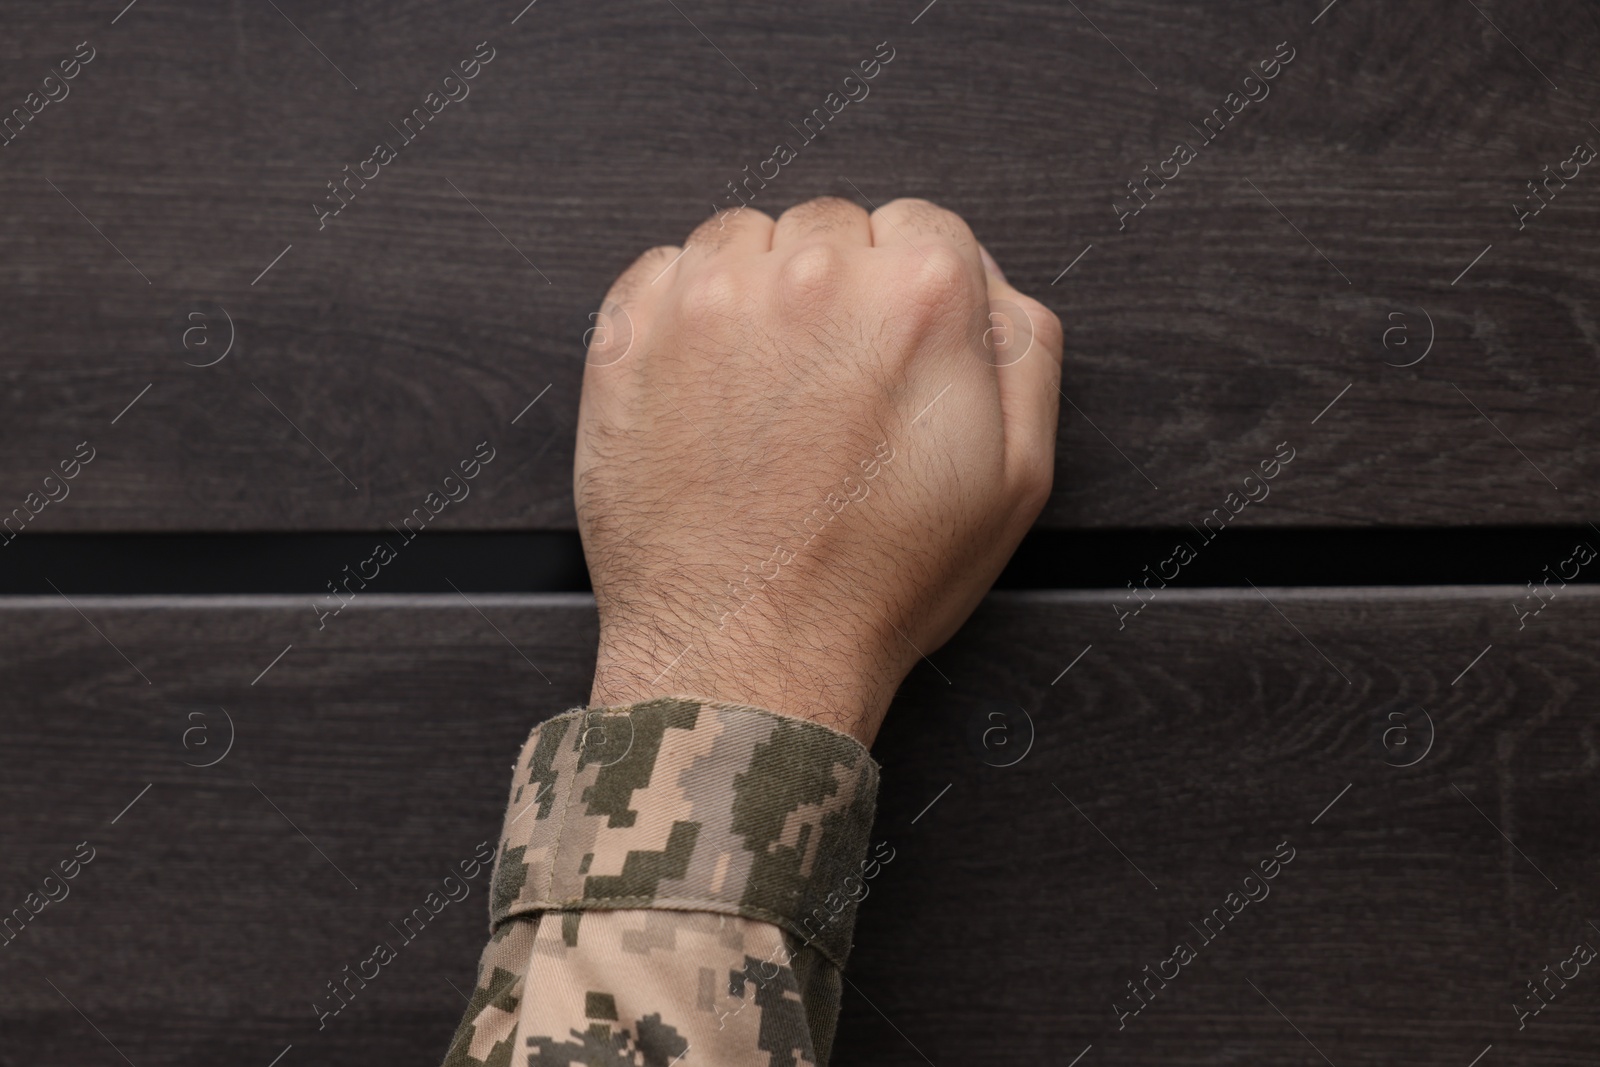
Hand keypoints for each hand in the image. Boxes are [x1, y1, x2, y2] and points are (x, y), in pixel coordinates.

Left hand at [575, 196, 1061, 743]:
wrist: (751, 653)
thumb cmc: (878, 579)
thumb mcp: (1017, 475)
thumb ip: (1024, 347)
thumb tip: (986, 281)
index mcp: (918, 296)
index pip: (924, 227)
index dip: (914, 296)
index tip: (889, 353)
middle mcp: (812, 275)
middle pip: (833, 227)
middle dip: (839, 289)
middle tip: (829, 388)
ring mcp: (709, 300)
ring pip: (744, 237)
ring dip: (758, 289)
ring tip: (763, 389)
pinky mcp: (629, 335)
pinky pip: (664, 271)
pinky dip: (684, 309)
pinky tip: (705, 386)